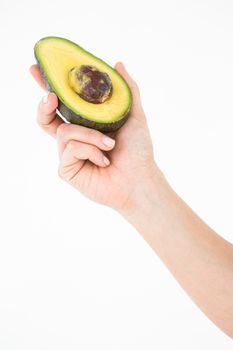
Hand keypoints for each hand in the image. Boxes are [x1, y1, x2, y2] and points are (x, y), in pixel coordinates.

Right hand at [30, 62, 158, 211]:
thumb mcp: (134, 115)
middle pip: (46, 118)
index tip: (37, 69)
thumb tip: (118, 63)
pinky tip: (104, 160)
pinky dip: (91, 150)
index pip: (62, 104)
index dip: (47, 87)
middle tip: (51, 97)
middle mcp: (74, 139)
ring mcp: (68, 155)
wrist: (140, 178)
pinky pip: (70, 148)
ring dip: (90, 136)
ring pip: (64, 132)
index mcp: (85, 125)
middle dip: (44, 105)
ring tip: (110, 145)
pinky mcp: (66, 169)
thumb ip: (126, 90)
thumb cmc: (138, 150)